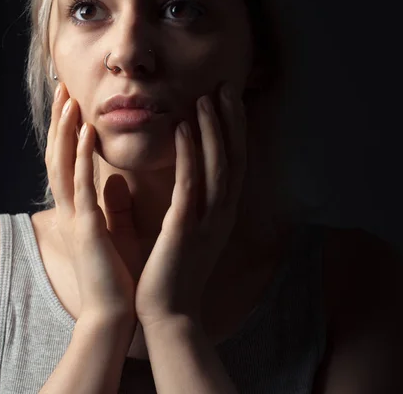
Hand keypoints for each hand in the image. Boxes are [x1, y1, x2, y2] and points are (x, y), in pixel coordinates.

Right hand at [45, 83, 140, 321]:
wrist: (114, 313)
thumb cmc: (115, 274)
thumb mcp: (111, 231)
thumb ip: (110, 205)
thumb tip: (114, 181)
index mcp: (79, 210)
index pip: (68, 162)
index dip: (67, 131)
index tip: (72, 103)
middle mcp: (70, 209)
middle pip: (59, 156)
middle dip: (60, 122)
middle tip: (62, 89)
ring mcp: (75, 217)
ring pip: (63, 165)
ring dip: (64, 131)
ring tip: (68, 100)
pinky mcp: (86, 227)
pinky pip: (80, 185)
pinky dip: (79, 157)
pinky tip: (82, 132)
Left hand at [134, 82, 247, 328]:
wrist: (169, 316)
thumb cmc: (173, 272)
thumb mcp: (188, 230)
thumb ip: (190, 201)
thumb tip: (186, 174)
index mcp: (220, 212)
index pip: (232, 162)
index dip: (232, 130)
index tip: (227, 100)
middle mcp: (222, 213)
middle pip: (233, 157)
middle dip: (230, 121)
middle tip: (225, 86)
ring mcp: (208, 220)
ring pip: (217, 165)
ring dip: (213, 129)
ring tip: (206, 97)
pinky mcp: (186, 228)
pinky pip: (190, 184)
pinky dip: (190, 154)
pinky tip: (184, 128)